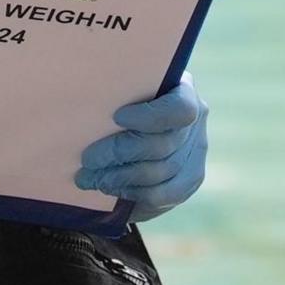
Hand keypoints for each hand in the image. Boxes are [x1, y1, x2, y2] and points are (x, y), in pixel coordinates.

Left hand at [77, 76, 208, 219]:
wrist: (133, 122)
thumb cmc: (119, 100)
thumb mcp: (122, 89)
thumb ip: (117, 94)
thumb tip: (89, 101)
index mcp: (182, 90)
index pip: (180, 109)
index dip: (150, 118)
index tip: (117, 117)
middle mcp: (196, 120)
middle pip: (162, 145)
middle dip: (119, 154)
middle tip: (88, 159)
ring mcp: (196, 151)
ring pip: (161, 172)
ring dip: (120, 177)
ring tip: (89, 177)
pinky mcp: (190, 179)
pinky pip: (164, 195)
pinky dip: (133, 193)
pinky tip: (111, 187)